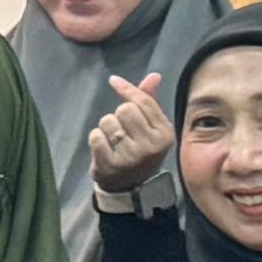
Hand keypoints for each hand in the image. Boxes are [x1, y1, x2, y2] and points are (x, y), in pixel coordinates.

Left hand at [89, 68, 173, 195]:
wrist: (130, 186)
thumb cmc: (140, 149)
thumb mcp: (151, 127)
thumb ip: (149, 100)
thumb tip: (154, 75)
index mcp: (165, 134)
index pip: (143, 102)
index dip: (127, 89)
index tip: (114, 81)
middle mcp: (151, 146)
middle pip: (124, 109)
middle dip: (118, 115)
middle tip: (123, 131)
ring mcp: (131, 157)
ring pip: (108, 121)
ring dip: (106, 128)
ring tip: (114, 142)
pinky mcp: (111, 165)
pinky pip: (95, 137)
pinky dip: (96, 139)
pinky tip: (104, 149)